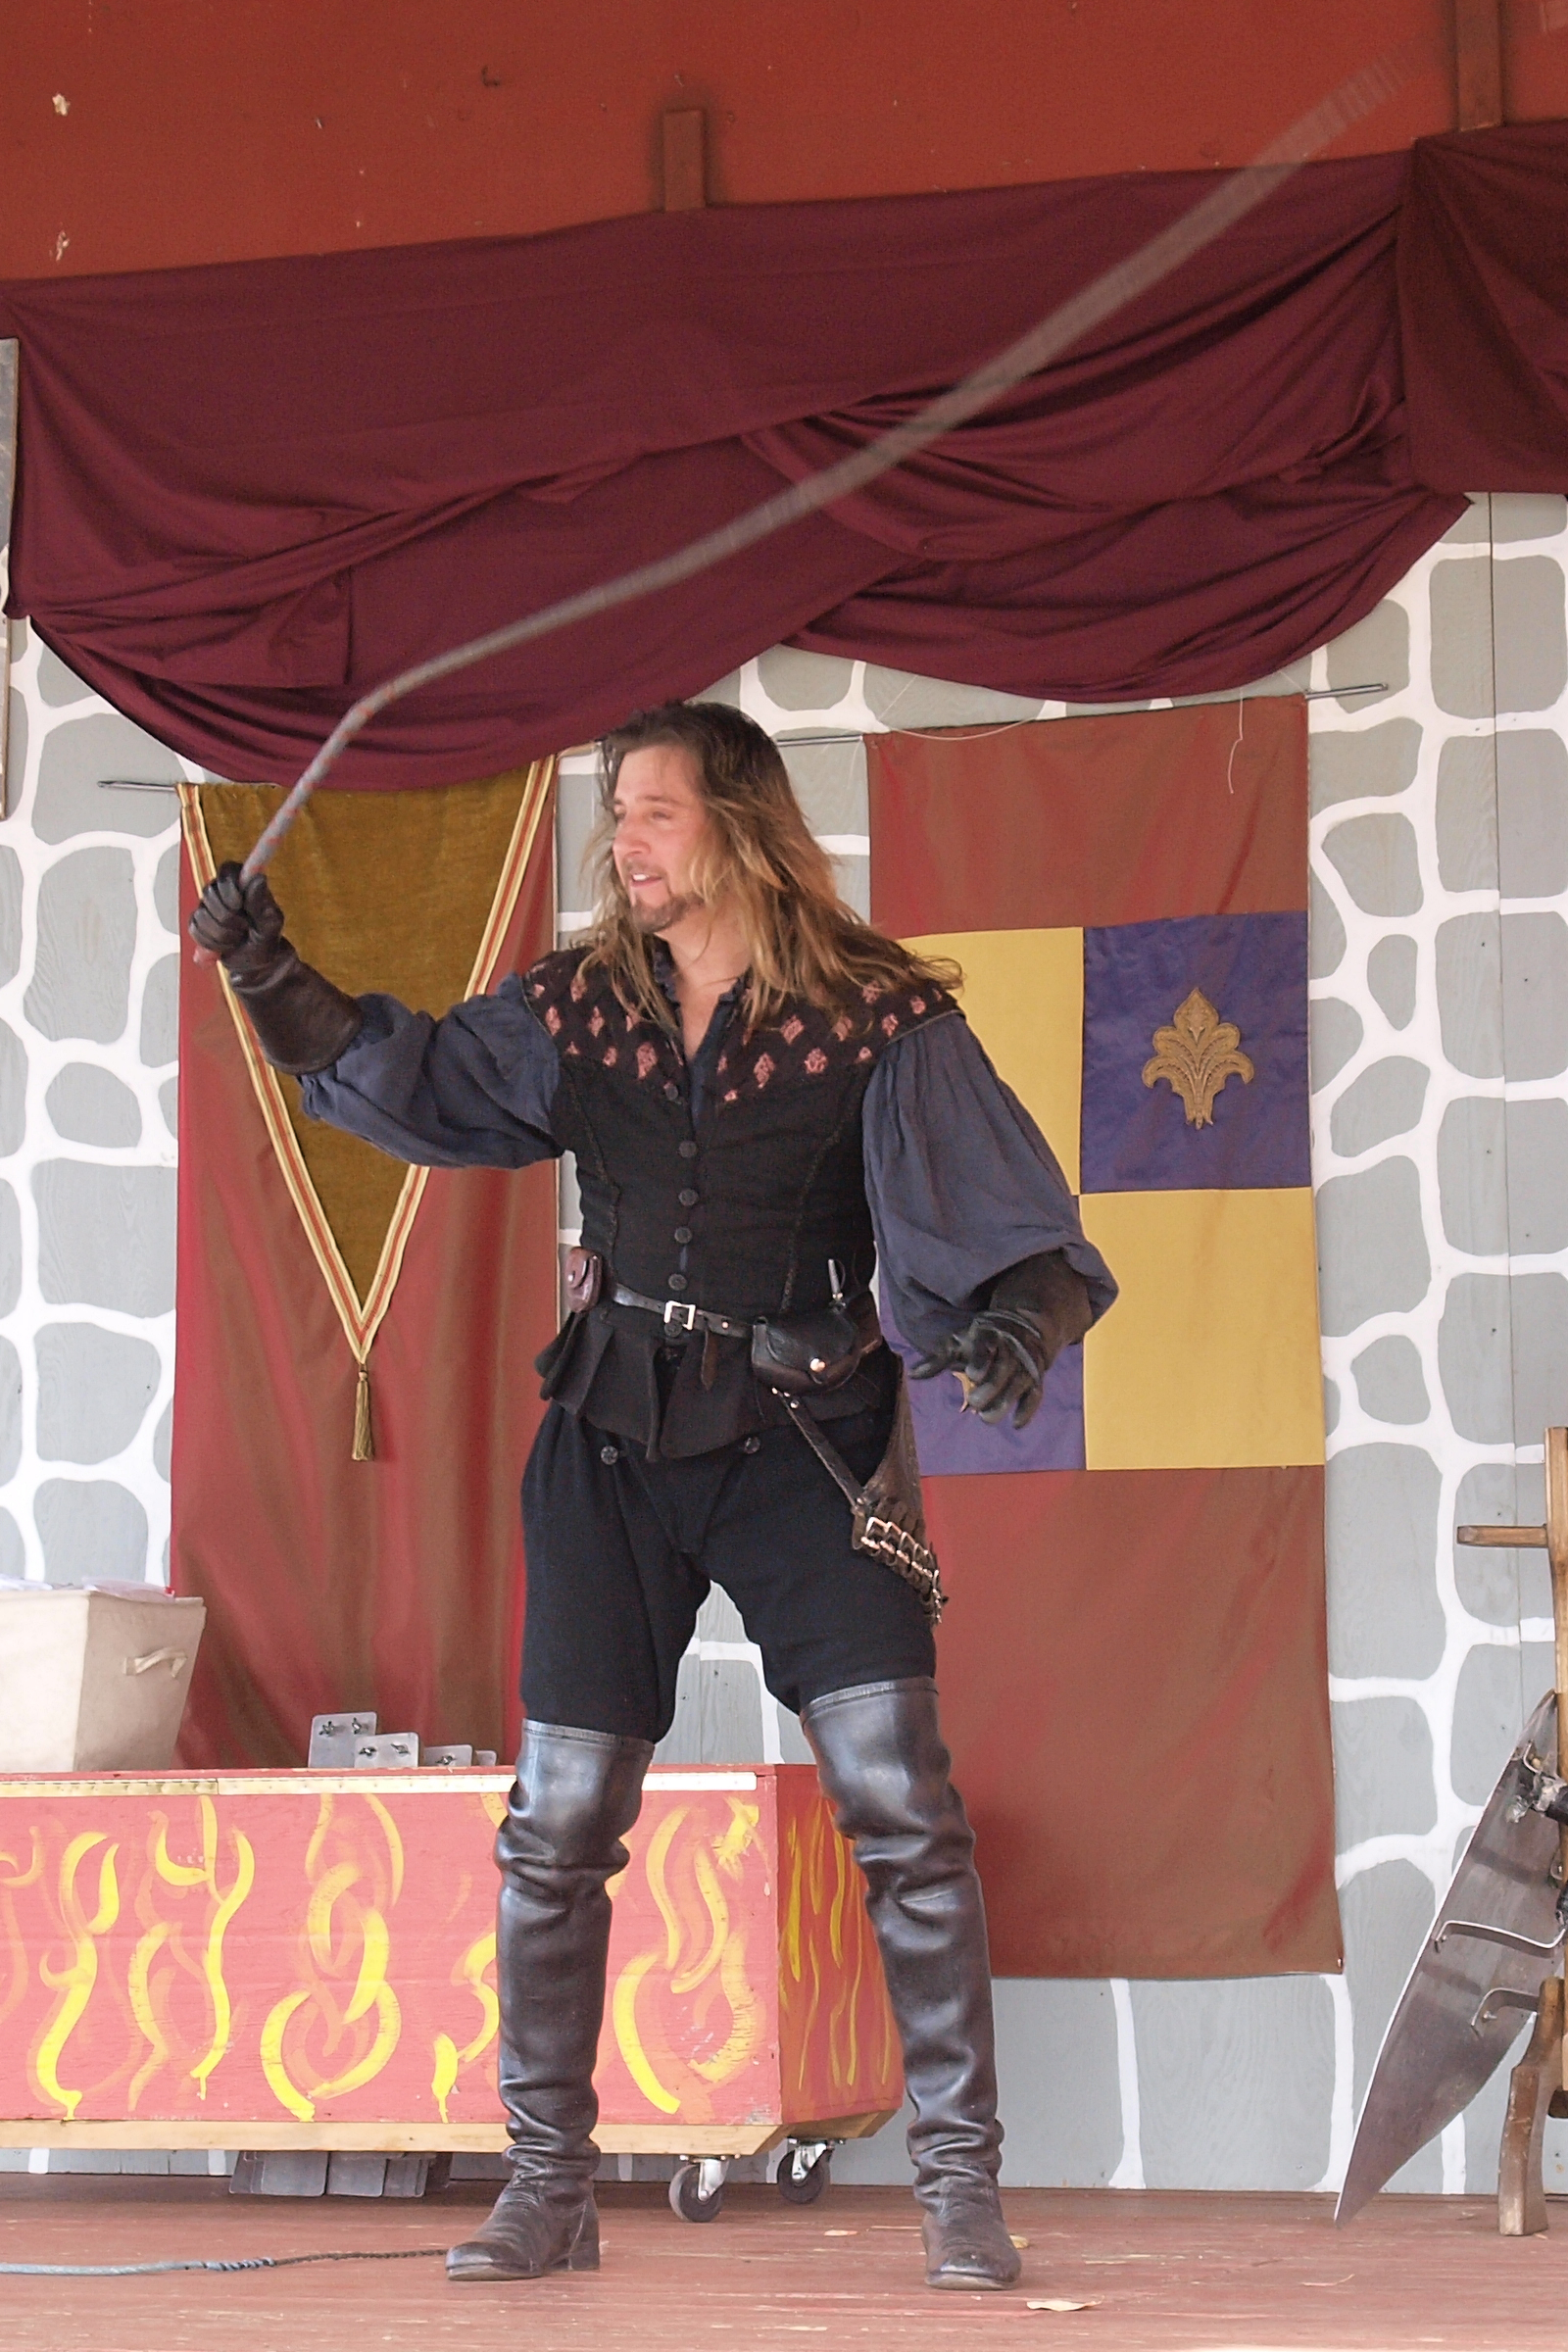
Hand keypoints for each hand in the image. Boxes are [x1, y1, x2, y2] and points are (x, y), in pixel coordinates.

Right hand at [188, 861, 286, 979]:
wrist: (254, 965)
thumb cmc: (265, 942)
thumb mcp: (269, 925)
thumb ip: (261, 902)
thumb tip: (259, 878)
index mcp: (244, 884)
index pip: (227, 871)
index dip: (229, 888)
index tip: (238, 905)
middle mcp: (223, 891)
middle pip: (210, 893)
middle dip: (227, 918)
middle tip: (245, 929)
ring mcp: (208, 906)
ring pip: (202, 914)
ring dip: (221, 934)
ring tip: (237, 939)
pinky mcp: (198, 922)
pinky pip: (195, 929)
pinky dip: (210, 942)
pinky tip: (224, 946)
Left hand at [909, 1310, 1049, 1427]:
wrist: (1021, 1328)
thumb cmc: (980, 1340)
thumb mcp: (958, 1344)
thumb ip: (937, 1361)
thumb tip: (911, 1375)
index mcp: (988, 1336)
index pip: (986, 1346)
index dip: (981, 1359)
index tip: (972, 1374)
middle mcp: (1009, 1348)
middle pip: (1004, 1368)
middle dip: (991, 1386)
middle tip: (974, 1401)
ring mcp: (1024, 1363)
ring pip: (1019, 1383)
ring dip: (1004, 1402)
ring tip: (985, 1417)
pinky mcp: (1035, 1377)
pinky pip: (1036, 1394)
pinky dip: (1028, 1409)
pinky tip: (1016, 1424)